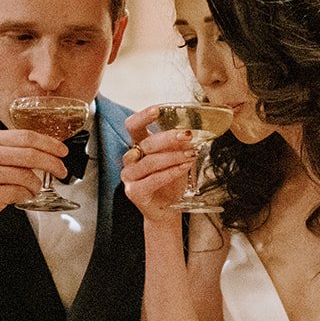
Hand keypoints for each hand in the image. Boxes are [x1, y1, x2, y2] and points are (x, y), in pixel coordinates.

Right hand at [0, 124, 69, 228]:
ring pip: (27, 175)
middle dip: (52, 163)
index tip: (62, 151)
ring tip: (32, 189)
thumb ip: (11, 151)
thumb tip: (45, 152)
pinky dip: (26, 195)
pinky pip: (19, 192)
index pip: (25, 136)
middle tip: (62, 171)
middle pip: (30, 154)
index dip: (49, 143)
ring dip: (36, 185)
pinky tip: (21, 196)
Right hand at [120, 106, 195, 221]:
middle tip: (187, 135)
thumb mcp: (177, 159)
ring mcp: (129, 176)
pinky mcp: (134, 192)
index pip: (132, 125)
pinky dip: (170, 172)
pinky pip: (153, 179)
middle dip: (168, 138)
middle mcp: (130, 160)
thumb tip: (188, 133)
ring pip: (150, 162)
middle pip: (145, 143)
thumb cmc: (171, 183)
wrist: (167, 210)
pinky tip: (183, 168)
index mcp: (137, 146)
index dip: (143, 116)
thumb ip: (178, 146)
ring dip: (173, 156)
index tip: (158, 110)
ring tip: (190, 155)